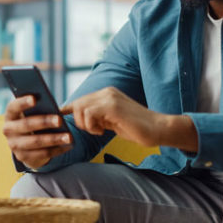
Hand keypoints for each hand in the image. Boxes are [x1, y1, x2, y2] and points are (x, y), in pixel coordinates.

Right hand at [2, 96, 72, 169]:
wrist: (26, 144)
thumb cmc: (34, 120)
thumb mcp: (33, 113)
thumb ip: (39, 108)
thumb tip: (55, 109)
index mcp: (10, 115)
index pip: (13, 107)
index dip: (22, 102)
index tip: (35, 99)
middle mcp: (8, 130)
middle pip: (26, 125)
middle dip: (44, 122)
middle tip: (60, 120)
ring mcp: (14, 145)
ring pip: (36, 142)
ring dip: (54, 139)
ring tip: (69, 137)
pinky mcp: (23, 157)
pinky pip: (42, 153)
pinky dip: (57, 149)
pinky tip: (68, 146)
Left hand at [62, 87, 197, 150]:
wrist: (157, 128)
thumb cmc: (136, 128)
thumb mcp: (112, 121)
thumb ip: (98, 117)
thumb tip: (79, 119)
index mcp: (107, 93)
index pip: (81, 100)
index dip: (69, 110)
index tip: (65, 121)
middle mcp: (107, 92)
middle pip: (77, 103)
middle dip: (79, 121)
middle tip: (94, 130)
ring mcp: (110, 97)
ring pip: (80, 107)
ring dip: (85, 124)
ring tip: (100, 131)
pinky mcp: (113, 106)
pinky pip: (89, 113)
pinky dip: (91, 125)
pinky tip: (103, 131)